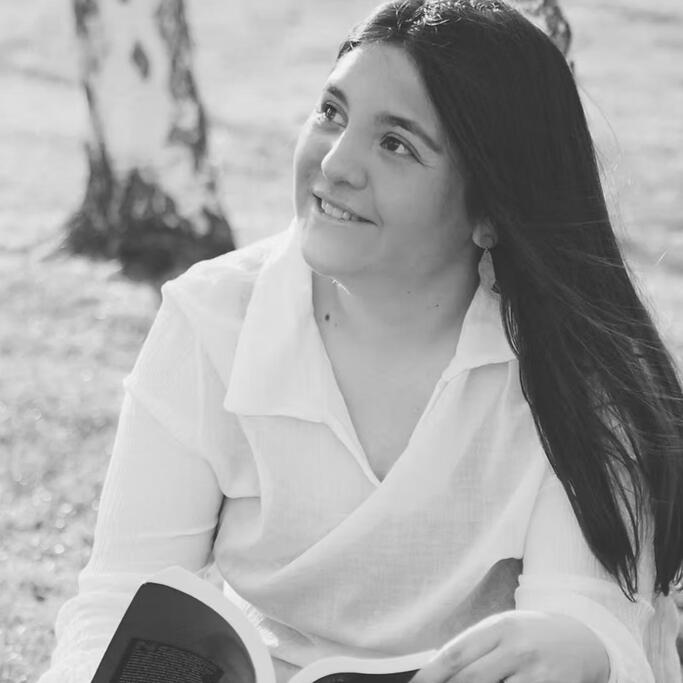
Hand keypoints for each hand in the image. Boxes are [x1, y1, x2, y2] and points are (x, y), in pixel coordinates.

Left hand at [410, 610, 609, 682]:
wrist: (586, 640)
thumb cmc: (532, 635)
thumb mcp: (504, 630)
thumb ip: (475, 647)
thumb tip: (436, 670)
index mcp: (499, 627)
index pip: (457, 653)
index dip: (432, 674)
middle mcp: (517, 648)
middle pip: (471, 679)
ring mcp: (536, 673)